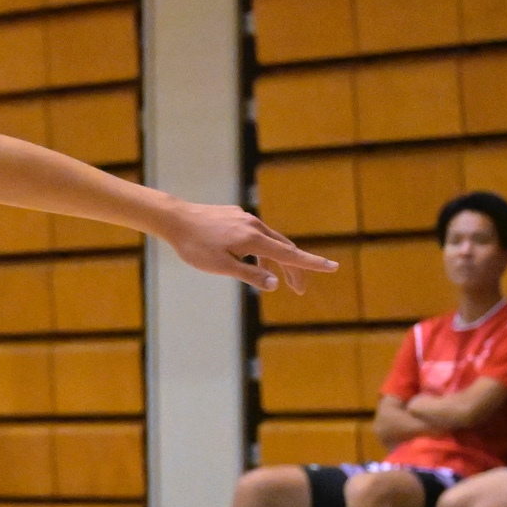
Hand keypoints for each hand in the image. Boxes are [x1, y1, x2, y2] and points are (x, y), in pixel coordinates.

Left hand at [160, 201, 338, 292]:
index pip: (289, 255)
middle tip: (299, 290)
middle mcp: (254, 226)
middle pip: (283, 249)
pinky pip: (256, 234)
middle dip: (294, 269)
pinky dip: (261, 249)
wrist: (174, 218)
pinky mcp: (236, 216)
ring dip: (277, 259)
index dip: (311, 264)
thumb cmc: (194, 246)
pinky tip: (251, 259)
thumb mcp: (221, 266)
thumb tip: (275, 283)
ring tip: (275, 277)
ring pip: (270, 240)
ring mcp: (245, 219)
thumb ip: (249, 274)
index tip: (333, 267)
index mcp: (254, 239)